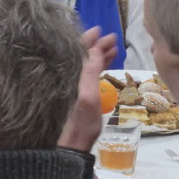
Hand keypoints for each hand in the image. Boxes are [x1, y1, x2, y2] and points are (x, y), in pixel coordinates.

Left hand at [57, 27, 117, 152]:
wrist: (71, 149)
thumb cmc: (80, 125)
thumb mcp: (88, 96)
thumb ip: (90, 71)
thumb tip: (94, 48)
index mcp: (66, 75)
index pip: (76, 50)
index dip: (88, 39)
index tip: (101, 30)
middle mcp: (64, 78)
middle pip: (80, 56)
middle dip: (96, 46)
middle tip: (113, 39)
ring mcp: (69, 86)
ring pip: (83, 65)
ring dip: (98, 56)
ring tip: (114, 50)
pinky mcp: (73, 95)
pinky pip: (85, 75)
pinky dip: (95, 68)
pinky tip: (106, 64)